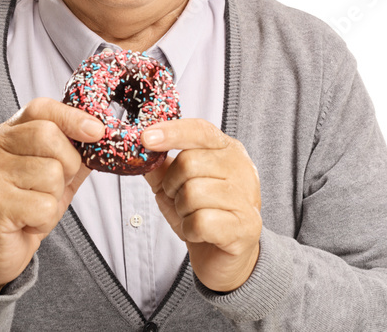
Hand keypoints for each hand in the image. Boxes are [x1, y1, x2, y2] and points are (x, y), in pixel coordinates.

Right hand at [0, 97, 104, 292]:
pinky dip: (45, 219)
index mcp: (7, 134)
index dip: (71, 116)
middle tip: (54, 186)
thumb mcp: (54, 174)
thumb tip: (105, 135)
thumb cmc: (26, 207)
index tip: (97, 131)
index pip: (40, 108)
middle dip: (68, 165)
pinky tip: (28, 223)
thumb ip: (75, 152)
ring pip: (51, 174)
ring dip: (54, 198)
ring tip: (35, 207)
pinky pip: (43, 205)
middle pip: (50, 137)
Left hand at [142, 119, 261, 291]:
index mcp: (226, 150)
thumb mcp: (175, 186)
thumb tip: (140, 152)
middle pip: (189, 162)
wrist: (225, 256)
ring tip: (192, 217)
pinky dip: (190, 230)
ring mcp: (246, 197)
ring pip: (192, 193)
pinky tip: (199, 233)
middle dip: (172, 185)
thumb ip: (159, 166)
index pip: (199, 130)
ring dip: (182, 210)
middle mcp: (241, 168)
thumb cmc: (203, 215)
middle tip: (179, 199)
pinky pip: (201, 221)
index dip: (172, 132)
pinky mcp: (246, 226)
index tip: (145, 138)